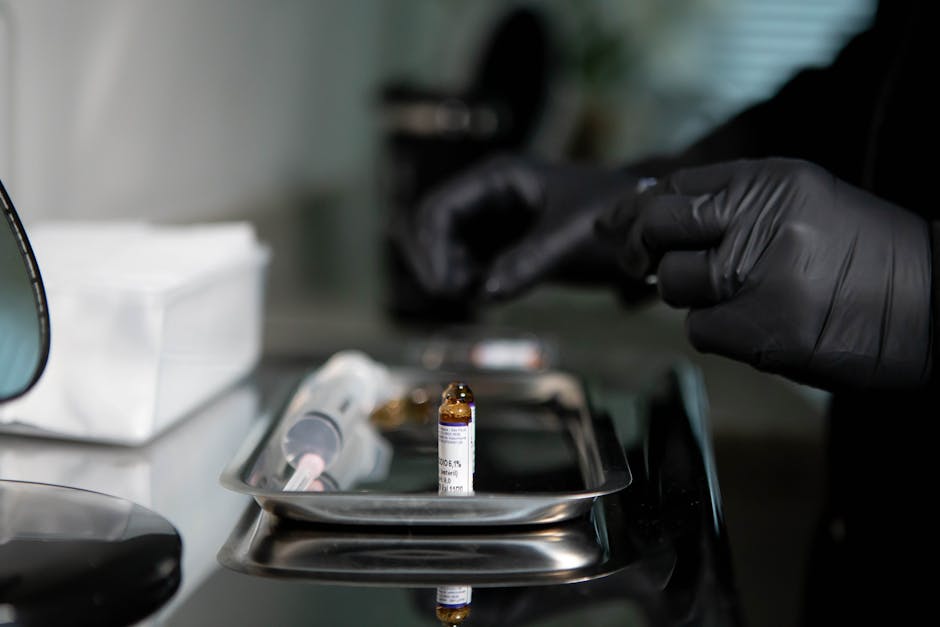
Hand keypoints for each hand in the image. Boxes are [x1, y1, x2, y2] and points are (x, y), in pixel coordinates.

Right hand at [396, 155, 639, 300]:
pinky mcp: (504, 247)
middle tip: (456, 296)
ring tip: (477, 295)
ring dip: (449, 274)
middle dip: (435, 262)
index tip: (448, 288)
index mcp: (497, 178)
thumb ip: (529, 261)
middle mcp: (487, 196)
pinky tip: (486, 296)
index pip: (440, 210)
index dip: (434, 249)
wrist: (644, 229)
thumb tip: (486, 293)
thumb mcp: (572, 237)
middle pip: (431, 228)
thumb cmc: (612, 218)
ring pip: (445, 249)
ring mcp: (493, 222)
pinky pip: (467, 265)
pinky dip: (466, 283)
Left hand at [600, 158, 931, 389]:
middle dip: (646, 250)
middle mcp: (761, 219)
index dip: (638, 211)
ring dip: (697, 297)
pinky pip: (700, 330)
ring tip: (748, 297)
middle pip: (658, 230)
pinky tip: (760, 326)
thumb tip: (647, 211)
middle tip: (649, 264)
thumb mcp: (803, 203)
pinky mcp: (762, 329)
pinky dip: (720, 333)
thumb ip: (731, 203)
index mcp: (771, 180)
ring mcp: (759, 275)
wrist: (936, 305)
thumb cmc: (864, 257)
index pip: (674, 188)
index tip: (619, 227)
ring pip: (676, 286)